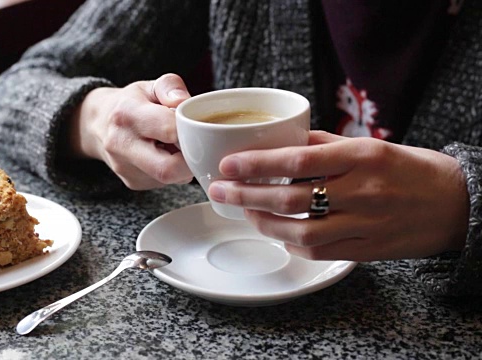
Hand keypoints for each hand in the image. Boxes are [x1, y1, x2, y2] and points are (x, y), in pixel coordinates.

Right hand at [68, 73, 193, 189]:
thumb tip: (184, 102)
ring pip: (170, 178)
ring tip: (174, 146)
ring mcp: (125, 168)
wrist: (99, 124)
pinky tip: (164, 155)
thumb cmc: (131, 103)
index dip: (191, 131)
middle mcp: (121, 144)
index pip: (169, 130)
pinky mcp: (132, 182)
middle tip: (194, 145)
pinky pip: (164, 183)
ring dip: (182, 166)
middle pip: (168, 169)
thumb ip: (170, 87)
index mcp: (128, 113)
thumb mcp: (149, 86)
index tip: (195, 126)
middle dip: (190, 160)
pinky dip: (173, 172)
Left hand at [207, 131, 469, 260]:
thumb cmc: (411, 169)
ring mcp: (365, 226)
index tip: (227, 165)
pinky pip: (319, 252)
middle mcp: (363, 192)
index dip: (256, 165)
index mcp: (362, 157)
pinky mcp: (367, 251)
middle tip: (219, 192)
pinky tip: (278, 233)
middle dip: (246, 196)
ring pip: (301, 233)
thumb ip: (326, 146)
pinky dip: (292, 243)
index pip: (297, 161)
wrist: (457, 205)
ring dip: (264, 224)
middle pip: (290, 200)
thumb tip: (283, 144)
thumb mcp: (372, 145)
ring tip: (245, 213)